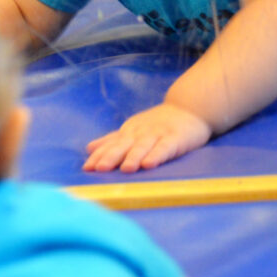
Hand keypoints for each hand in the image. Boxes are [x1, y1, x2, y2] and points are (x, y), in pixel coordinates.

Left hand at [84, 103, 210, 171]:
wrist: (189, 107)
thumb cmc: (158, 123)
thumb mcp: (133, 129)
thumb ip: (112, 140)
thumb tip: (89, 148)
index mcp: (129, 131)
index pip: (111, 144)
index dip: (99, 155)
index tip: (87, 168)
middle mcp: (140, 132)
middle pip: (123, 145)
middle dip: (111, 156)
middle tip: (100, 169)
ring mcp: (158, 134)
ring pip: (143, 146)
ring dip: (133, 157)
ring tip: (125, 169)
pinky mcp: (175, 138)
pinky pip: (164, 147)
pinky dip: (157, 155)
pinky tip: (149, 164)